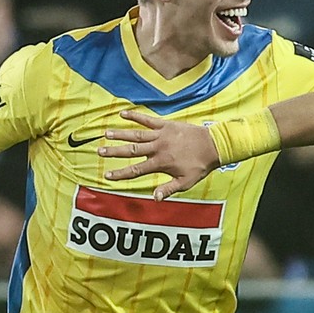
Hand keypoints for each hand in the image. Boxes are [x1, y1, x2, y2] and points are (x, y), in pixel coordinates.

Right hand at [100, 110, 219, 199]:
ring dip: (121, 134)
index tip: (107, 174)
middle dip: (115, 151)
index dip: (120, 173)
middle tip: (99, 151)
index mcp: (161, 163)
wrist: (214, 145)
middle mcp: (158, 148)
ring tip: (106, 134)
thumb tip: (155, 198)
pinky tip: (122, 113)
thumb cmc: (200, 165)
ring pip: (136, 134)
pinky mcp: (166, 125)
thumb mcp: (186, 182)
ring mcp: (161, 135)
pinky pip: (148, 119)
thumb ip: (169, 189)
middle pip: (132, 150)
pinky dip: (135, 116)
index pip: (136, 170)